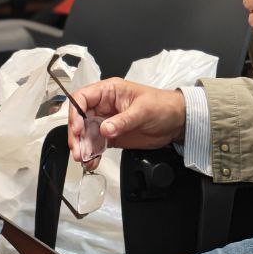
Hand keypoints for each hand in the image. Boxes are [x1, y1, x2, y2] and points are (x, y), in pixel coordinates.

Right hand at [66, 78, 186, 167]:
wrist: (176, 121)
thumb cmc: (163, 106)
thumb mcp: (143, 110)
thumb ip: (123, 120)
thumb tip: (104, 129)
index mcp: (110, 91)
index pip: (82, 98)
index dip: (76, 113)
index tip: (77, 129)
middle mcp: (104, 106)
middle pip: (80, 118)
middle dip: (76, 135)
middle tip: (78, 150)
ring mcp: (106, 121)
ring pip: (85, 134)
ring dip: (82, 147)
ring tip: (84, 159)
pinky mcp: (111, 136)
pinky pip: (96, 145)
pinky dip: (92, 154)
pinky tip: (92, 162)